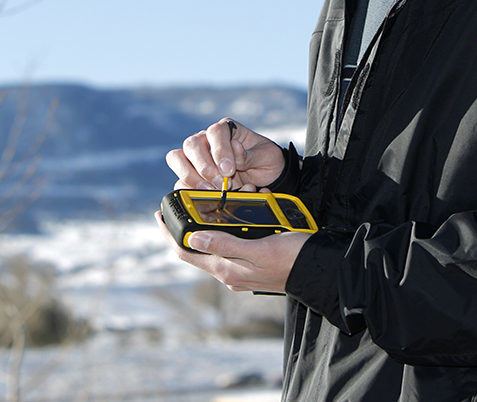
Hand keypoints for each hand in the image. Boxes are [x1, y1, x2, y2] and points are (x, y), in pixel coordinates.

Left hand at [155, 211, 308, 292]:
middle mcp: (229, 272)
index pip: (186, 251)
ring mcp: (240, 269)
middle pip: (195, 249)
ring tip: (200, 206)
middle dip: (185, 227)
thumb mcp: (257, 249)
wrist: (318, 270)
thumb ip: (224, 244)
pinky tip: (228, 216)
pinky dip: (223, 229)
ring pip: (212, 244)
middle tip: (178, 205)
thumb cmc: (291, 259)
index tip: (158, 214)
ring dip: (204, 226)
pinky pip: (229, 244)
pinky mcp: (251, 263)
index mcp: (226, 269)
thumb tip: (192, 236)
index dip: (169, 233)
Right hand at [165, 118, 284, 191]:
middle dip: (205, 167)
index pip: (215, 132)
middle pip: (192, 144)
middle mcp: (206, 140)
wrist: (265, 178)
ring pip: (177, 158)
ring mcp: (195, 157)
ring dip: (192, 177)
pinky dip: (188, 189)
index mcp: (226, 130)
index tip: (229, 170)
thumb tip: (234, 148)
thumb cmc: (265, 162)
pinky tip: (202, 196)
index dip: (220, 151)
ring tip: (210, 191)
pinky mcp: (190, 175)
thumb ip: (251, 154)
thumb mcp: (267, 156)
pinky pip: (179, 179)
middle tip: (221, 184)